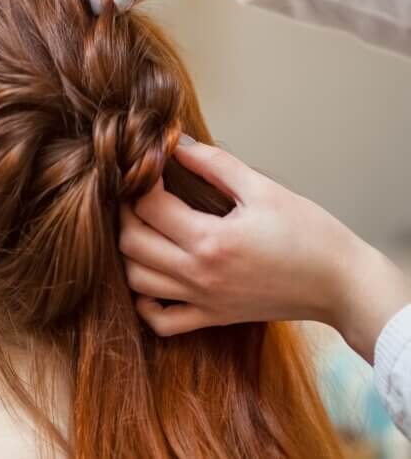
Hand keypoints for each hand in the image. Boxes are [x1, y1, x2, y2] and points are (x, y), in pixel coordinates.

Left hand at [119, 137, 410, 362]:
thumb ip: (215, 164)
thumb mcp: (263, 189)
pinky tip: (153, 277)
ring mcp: (203, 301)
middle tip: (139, 194)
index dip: (142, 179)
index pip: (148, 206)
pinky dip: (144, 302)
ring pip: (136, 281)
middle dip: (126, 213)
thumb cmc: (309, 233)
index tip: (151, 165)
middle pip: (130, 243)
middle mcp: (199, 274)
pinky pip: (160, 321)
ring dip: (130, 252)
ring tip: (145, 228)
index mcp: (211, 239)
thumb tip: (177, 144)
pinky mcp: (212, 318)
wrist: (341, 285)